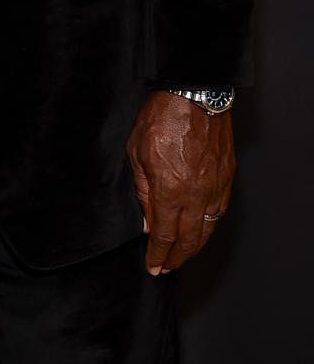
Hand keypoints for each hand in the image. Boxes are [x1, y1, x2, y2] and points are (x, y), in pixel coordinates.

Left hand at [126, 89, 234, 275]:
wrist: (194, 95)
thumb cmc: (161, 118)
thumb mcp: (136, 153)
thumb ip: (141, 190)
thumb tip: (146, 220)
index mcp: (169, 190)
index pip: (163, 235)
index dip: (158, 255)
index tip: (153, 266)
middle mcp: (195, 194)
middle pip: (188, 239)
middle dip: (176, 258)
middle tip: (167, 268)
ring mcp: (214, 186)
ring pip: (208, 228)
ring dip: (195, 246)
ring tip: (183, 255)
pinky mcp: (226, 177)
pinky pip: (220, 210)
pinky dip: (210, 225)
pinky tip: (202, 229)